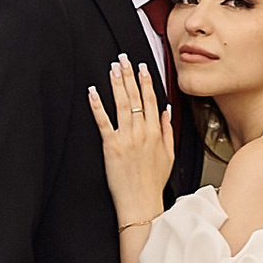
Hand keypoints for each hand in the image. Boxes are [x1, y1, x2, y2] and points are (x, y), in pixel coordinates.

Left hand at [88, 51, 174, 226]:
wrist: (141, 204)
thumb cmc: (153, 184)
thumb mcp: (168, 156)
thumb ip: (168, 132)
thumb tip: (167, 112)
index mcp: (156, 133)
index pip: (152, 100)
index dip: (146, 82)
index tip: (143, 67)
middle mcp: (142, 132)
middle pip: (136, 97)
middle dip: (129, 75)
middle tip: (124, 59)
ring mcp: (126, 138)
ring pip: (122, 104)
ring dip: (116, 84)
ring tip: (112, 68)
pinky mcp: (111, 146)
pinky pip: (103, 121)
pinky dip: (98, 105)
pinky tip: (93, 92)